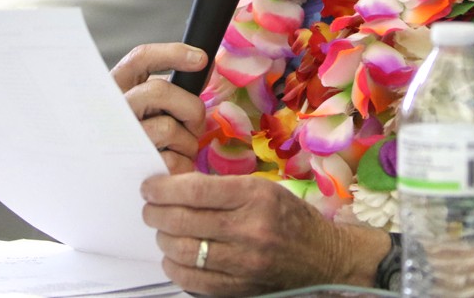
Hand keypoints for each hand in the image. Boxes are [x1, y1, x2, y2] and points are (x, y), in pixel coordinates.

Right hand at [111, 43, 207, 173]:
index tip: (201, 59)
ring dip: (187, 141)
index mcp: (117, 90)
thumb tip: (204, 64)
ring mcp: (119, 141)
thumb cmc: (143, 141)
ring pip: (168, 127)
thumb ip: (171, 88)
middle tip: (195, 122)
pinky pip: (172, 160)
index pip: (140, 58)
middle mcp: (113, 112)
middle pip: (159, 90)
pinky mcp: (131, 170)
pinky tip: (172, 168)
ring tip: (178, 150)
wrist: (116, 187)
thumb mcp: (151, 109)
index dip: (173, 54)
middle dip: (189, 106)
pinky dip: (182, 165)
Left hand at [140, 172, 385, 295]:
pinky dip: (176, 267)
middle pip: (183, 220)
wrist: (323, 256)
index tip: (150, 187)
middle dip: (156, 212)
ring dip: (163, 239)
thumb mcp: (263, 188)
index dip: (164, 188)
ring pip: (183, 251)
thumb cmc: (290, 217)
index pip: (195, 190)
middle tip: (150, 209)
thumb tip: (176, 187)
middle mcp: (250, 229)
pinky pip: (193, 281)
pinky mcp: (240, 288)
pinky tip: (175, 256)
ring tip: (163, 231)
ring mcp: (244, 263)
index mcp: (256, 196)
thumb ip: (222, 188)